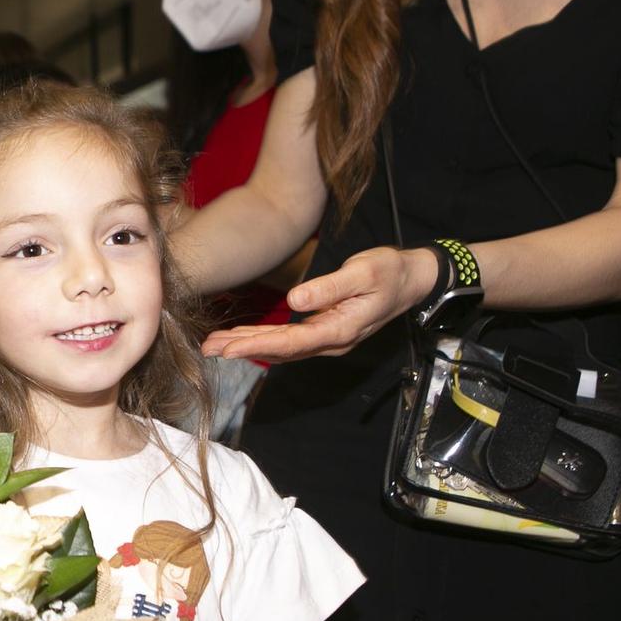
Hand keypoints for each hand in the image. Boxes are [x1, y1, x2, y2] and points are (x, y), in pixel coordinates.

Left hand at [203, 245, 436, 362]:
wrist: (412, 278)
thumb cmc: (389, 271)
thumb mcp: (363, 272)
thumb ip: (330, 287)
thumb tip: (297, 300)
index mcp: (341, 329)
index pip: (292, 342)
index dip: (258, 345)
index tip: (230, 347)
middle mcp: (332, 340)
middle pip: (281, 349)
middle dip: (244, 349)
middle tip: (208, 349)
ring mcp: (328, 338)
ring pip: (281, 347)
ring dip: (249, 345)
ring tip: (215, 344)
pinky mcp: (324, 330)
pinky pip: (288, 339)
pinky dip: (263, 338)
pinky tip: (242, 336)